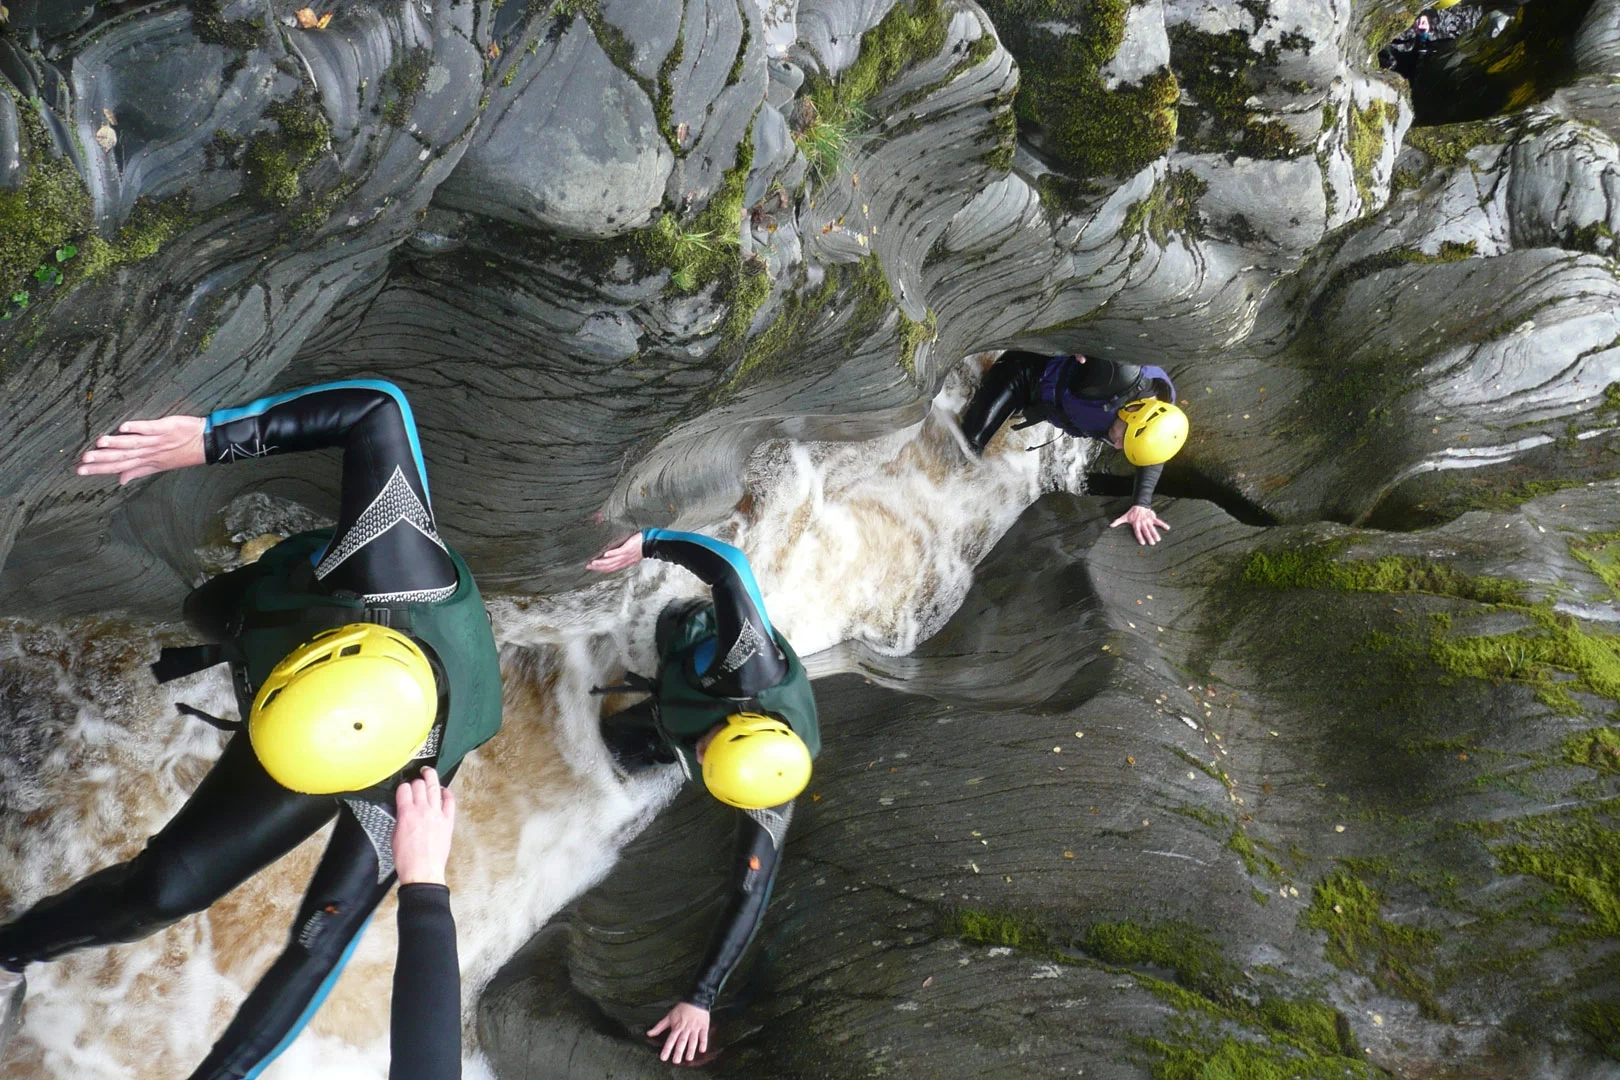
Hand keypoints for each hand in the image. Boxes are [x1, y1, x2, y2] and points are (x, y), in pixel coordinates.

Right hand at [76, 415, 205, 484]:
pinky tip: (123, 428)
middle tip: (82, 461)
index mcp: (145, 462)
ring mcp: (157, 441)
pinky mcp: (166, 428)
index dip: (99, 469)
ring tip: (98, 444)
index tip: (79, 470)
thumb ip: (138, 471)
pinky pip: (150, 429)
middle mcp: (149, 453)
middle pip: (122, 457)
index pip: (118, 467)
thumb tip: (120, 481)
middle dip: (101, 460)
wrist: (206, 443)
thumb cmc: (181, 453)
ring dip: (115, 444)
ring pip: (133, 444)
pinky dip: (137, 428)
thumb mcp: (159, 466)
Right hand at [393, 767, 455, 885]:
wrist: (422, 872)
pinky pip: (450, 801)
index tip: (403, 788)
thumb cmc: (406, 859)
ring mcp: (437, 814)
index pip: (404, 789)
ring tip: (428, 772)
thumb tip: (403, 810)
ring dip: (431, 777)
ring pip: (434, 788)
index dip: (403, 787)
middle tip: (416, 779)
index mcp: (406, 814)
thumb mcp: (394, 835)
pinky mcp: (448, 821)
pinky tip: (443, 790)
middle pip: (420, 785)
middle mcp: (423, 810)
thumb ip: (400, 818)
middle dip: (416, 780)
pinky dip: (447, 793)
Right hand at [586, 532, 643, 572]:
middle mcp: (624, 561)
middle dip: (598, 567)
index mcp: (625, 563)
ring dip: (601, 562)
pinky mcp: (627, 549)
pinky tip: (605, 555)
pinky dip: (611, 554)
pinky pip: (618, 553)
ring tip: (593, 562)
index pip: (611, 568)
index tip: (593, 568)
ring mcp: (625, 556)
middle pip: (609, 566)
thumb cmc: (641, 546)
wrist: (651, 543)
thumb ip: (623, 555)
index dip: (601, 569)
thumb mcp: (631, 554)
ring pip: (611, 561)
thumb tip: (614, 553)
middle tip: (588, 566)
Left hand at [648, 1002, 709, 1064]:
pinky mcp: (703, 1027)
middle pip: (681, 1041)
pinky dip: (703, 1043)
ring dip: (691, 1049)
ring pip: (692, 1040)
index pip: (671, 1039)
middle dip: (679, 1051)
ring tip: (688, 1058)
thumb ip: (659, 1027)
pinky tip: (702, 1050)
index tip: (663, 1058)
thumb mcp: (669, 1016)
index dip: (667, 1049)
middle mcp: (686, 1029)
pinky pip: (703, 1036)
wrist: (696, 1000)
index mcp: (677, 1027)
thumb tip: (649, 1033)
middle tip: (676, 1061)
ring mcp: (695, 1028)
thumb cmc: (682, 1009)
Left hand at [1110, 505, 1169, 545]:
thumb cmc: (1131, 513)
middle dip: (1149, 537)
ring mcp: (1148, 520)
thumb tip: (1110, 526)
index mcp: (1136, 524)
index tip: (1142, 543)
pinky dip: (1163, 524)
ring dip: (1155, 533)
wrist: (1139, 505)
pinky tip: (1167, 528)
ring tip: (1158, 540)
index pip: (1138, 532)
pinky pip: (1158, 521)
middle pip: (1146, 531)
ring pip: (1152, 528)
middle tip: (1152, 543)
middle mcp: (1142, 523)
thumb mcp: (1124, 517)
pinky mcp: (1152, 518)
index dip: (1140, 537)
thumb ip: (1118, 522)